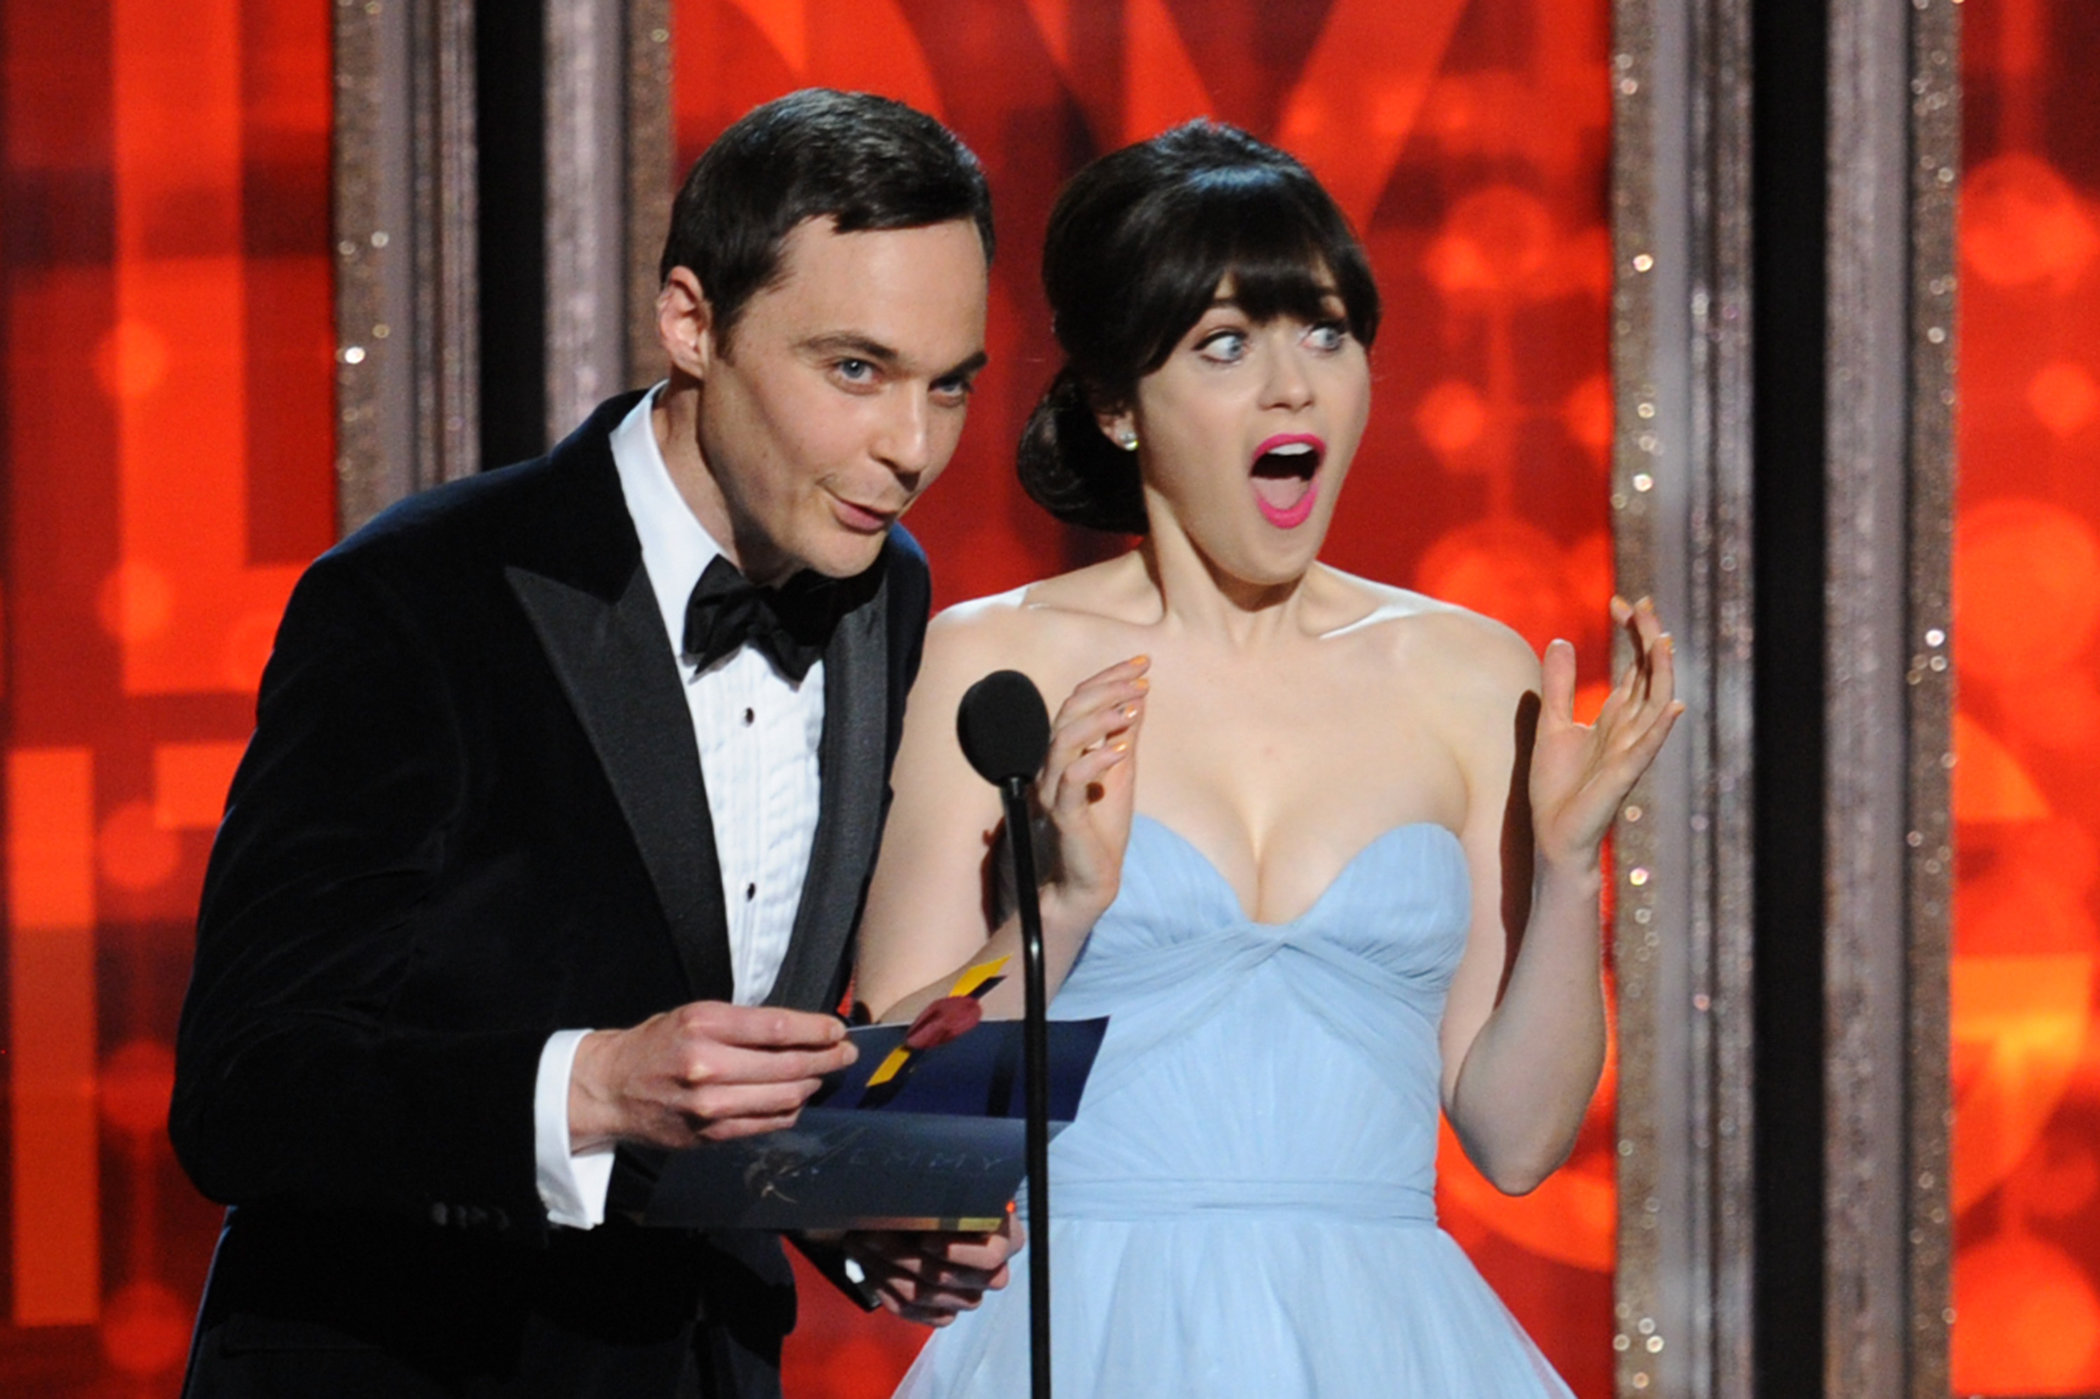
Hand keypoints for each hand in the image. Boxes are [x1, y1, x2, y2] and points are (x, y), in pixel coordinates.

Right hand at [567, 1002, 856, 1151]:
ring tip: (822, 1074)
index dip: (816, 1029)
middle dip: (826, 1058)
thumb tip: (799, 1030)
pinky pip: (766, 1123)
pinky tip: (796, 1097)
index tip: (838, 1030)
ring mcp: (710, 1105)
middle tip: (846, 1054)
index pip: (776, 1028)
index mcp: (704, 1026)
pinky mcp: (711, 1134)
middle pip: (787, 1064)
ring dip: (811, 1084)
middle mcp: (708, 1065)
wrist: (612, 1088)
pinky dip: (789, 1110)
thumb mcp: (695, 1015)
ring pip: (783, 1097)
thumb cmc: (658, 1044)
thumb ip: (743, 1023)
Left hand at [842, 1212, 1023, 1326]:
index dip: (956, 1252)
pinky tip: (870, 1269)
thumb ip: (944, 1196)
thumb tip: (921, 1195)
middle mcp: (993, 1274)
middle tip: (872, 1234)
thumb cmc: (943, 1195)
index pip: (990, 1258)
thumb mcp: (949, 1188)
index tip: (924, 1237)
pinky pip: (915, 1313)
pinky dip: (887, 1292)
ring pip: (926, 1297)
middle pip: (948, 1278)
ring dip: (887, 1269)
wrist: (925, 1212)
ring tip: (861, 1243)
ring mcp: (967, 1297)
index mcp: (1007, 1239)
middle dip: (905, 1257)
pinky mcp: (944, 1313)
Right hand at [1034, 655, 1148, 926]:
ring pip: (1062, 740)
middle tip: (1140, 679)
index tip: (1142, 662)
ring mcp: (1052, 791)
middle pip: (1068, 712)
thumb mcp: (1120, 771)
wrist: (1090, 880)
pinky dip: (1094, 760)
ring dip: (1098, 719)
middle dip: (1106, 689)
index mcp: (1063, 752)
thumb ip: (1123, 734)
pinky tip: (1120, 749)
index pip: (1078, 702)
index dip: (1108, 678)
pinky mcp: (1062, 816)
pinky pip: (1069, 781)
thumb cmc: (1102, 827)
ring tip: (1131, 708)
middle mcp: (1051, 766)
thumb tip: (1139, 695)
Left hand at [1528, 596, 1683, 872]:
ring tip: (1661, 639)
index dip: (1631, 633)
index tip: (1620, 600)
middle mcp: (1630, 730)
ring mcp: (1630, 752)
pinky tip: (1671, 707)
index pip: (1634, 666)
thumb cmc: (1558, 787)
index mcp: (1615, 718)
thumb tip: (1560, 641)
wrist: (1553, 835)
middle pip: (1650, 676)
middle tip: (1641, 602)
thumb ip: (1560, 686)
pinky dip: (1660, 729)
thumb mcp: (1552, 724)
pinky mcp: (1623, 777)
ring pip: (1656, 706)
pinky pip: (1646, 750)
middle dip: (1647, 640)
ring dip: (1661, 674)